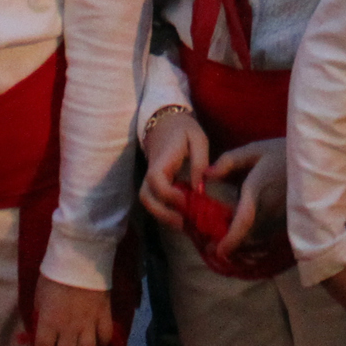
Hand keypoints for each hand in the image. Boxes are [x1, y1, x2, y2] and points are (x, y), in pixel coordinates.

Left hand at [31, 276, 115, 345]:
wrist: (80, 257)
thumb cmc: (54, 274)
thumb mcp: (39, 295)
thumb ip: (41, 315)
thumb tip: (40, 328)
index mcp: (49, 322)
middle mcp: (68, 328)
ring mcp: (89, 323)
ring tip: (81, 345)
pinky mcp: (104, 315)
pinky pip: (106, 336)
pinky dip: (102, 340)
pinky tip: (98, 337)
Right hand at [138, 110, 211, 227]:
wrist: (165, 121)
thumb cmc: (183, 129)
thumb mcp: (197, 139)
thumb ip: (200, 162)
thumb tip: (199, 190)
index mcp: (162, 159)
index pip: (156, 180)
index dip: (168, 194)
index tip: (186, 201)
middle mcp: (151, 171)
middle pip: (146, 197)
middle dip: (162, 213)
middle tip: (182, 223)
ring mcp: (150, 178)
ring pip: (147, 201)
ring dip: (162, 215)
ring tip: (183, 224)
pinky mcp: (154, 183)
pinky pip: (154, 200)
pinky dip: (165, 211)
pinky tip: (182, 217)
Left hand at [209, 137, 288, 250]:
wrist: (318, 160)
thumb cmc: (284, 153)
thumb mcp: (256, 150)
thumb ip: (229, 161)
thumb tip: (206, 175)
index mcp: (257, 191)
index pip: (243, 222)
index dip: (231, 240)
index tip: (219, 251)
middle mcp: (269, 210)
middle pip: (247, 237)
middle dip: (231, 244)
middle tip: (213, 246)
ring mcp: (281, 218)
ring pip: (258, 239)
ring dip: (243, 244)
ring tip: (229, 243)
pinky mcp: (288, 222)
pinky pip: (268, 236)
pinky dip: (256, 241)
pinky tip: (248, 235)